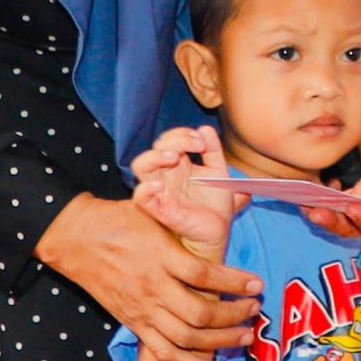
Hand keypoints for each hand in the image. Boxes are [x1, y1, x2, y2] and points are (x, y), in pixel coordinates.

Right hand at [40, 193, 265, 360]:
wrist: (76, 239)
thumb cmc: (119, 219)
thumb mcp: (154, 208)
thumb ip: (187, 212)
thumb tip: (234, 195)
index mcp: (159, 255)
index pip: (204, 275)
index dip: (233, 282)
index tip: (256, 284)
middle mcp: (152, 286)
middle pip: (200, 312)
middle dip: (234, 315)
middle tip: (254, 310)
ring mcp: (143, 308)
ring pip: (187, 337)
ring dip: (221, 341)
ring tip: (245, 336)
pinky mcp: (134, 323)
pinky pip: (165, 353)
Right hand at [129, 125, 243, 257]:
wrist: (218, 232)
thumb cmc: (215, 203)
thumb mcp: (219, 172)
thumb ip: (213, 150)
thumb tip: (206, 128)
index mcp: (179, 164)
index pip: (169, 140)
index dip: (182, 134)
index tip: (202, 140)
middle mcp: (166, 175)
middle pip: (155, 148)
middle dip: (173, 140)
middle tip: (195, 145)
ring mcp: (160, 191)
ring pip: (141, 166)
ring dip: (155, 156)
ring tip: (174, 157)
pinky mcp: (159, 210)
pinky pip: (141, 198)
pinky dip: (145, 189)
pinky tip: (159, 185)